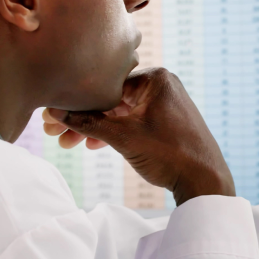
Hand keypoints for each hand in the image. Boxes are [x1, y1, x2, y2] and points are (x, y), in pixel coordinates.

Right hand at [44, 68, 234, 205]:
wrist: (205, 180)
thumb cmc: (170, 154)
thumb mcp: (123, 138)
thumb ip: (88, 122)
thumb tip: (56, 112)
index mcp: (155, 78)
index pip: (105, 84)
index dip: (76, 103)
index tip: (52, 118)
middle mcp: (161, 85)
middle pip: (110, 98)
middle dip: (82, 117)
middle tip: (54, 133)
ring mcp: (164, 102)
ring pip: (120, 111)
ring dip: (95, 127)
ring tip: (68, 143)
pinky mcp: (166, 120)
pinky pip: (132, 120)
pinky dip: (114, 131)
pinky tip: (92, 144)